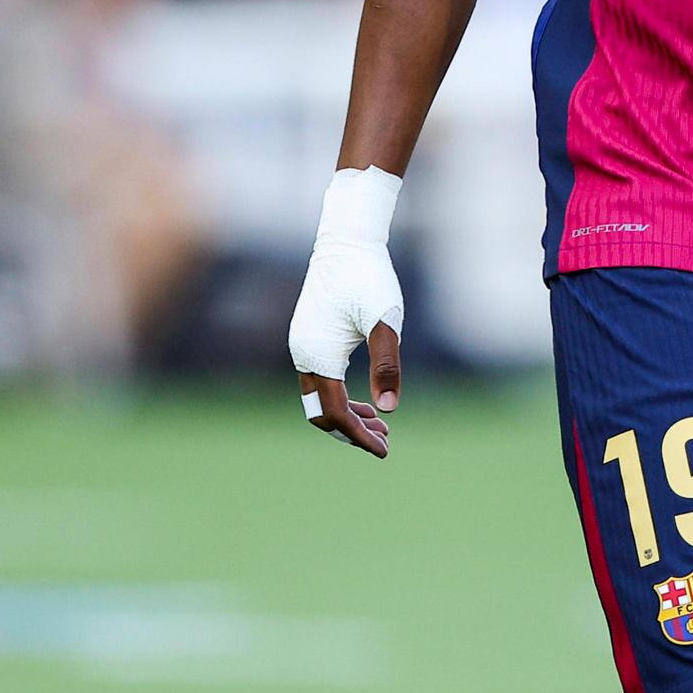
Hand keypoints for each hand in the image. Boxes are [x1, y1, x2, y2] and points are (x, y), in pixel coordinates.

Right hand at [288, 231, 404, 458]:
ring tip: (380, 425)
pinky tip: (366, 399)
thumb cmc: (369, 277)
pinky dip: (340, 396)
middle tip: (385, 441)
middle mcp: (302, 355)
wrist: (347, 241)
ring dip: (347, 415)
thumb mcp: (385, 322)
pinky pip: (319, 381)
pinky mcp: (309, 336)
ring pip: (319, 397)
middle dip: (351, 431)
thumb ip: (387, 365)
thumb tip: (389, 410)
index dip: (359, 436)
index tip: (384, 451)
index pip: (335, 412)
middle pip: (321, 411)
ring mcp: (302, 345)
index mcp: (317, 356)